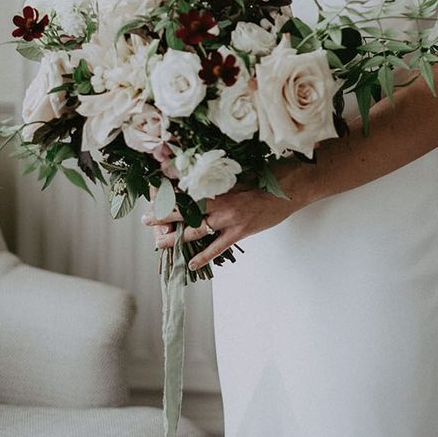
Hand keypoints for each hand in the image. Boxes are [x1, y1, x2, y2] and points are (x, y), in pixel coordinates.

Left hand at [141, 170, 308, 270]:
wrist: (293, 187)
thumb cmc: (268, 176)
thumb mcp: (241, 171)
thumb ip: (222, 177)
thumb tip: (204, 176)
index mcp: (219, 184)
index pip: (187, 186)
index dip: (168, 188)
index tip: (151, 189)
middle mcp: (220, 201)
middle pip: (184, 210)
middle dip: (162, 215)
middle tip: (145, 220)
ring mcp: (229, 219)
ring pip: (195, 231)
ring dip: (174, 238)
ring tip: (158, 243)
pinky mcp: (240, 232)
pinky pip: (217, 248)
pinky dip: (204, 257)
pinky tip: (192, 265)